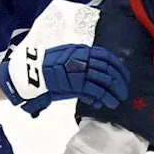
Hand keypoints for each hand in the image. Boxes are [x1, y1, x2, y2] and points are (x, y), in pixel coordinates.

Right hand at [0, 43, 129, 116]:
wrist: (30, 73)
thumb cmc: (45, 68)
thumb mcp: (65, 59)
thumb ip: (80, 64)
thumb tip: (94, 74)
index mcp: (81, 50)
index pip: (106, 56)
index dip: (118, 67)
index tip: (124, 76)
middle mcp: (83, 58)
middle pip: (109, 68)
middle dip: (119, 81)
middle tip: (124, 91)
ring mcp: (80, 70)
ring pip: (106, 80)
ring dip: (115, 91)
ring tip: (118, 99)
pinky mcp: (77, 83)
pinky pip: (96, 91)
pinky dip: (105, 98)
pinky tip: (109, 103)